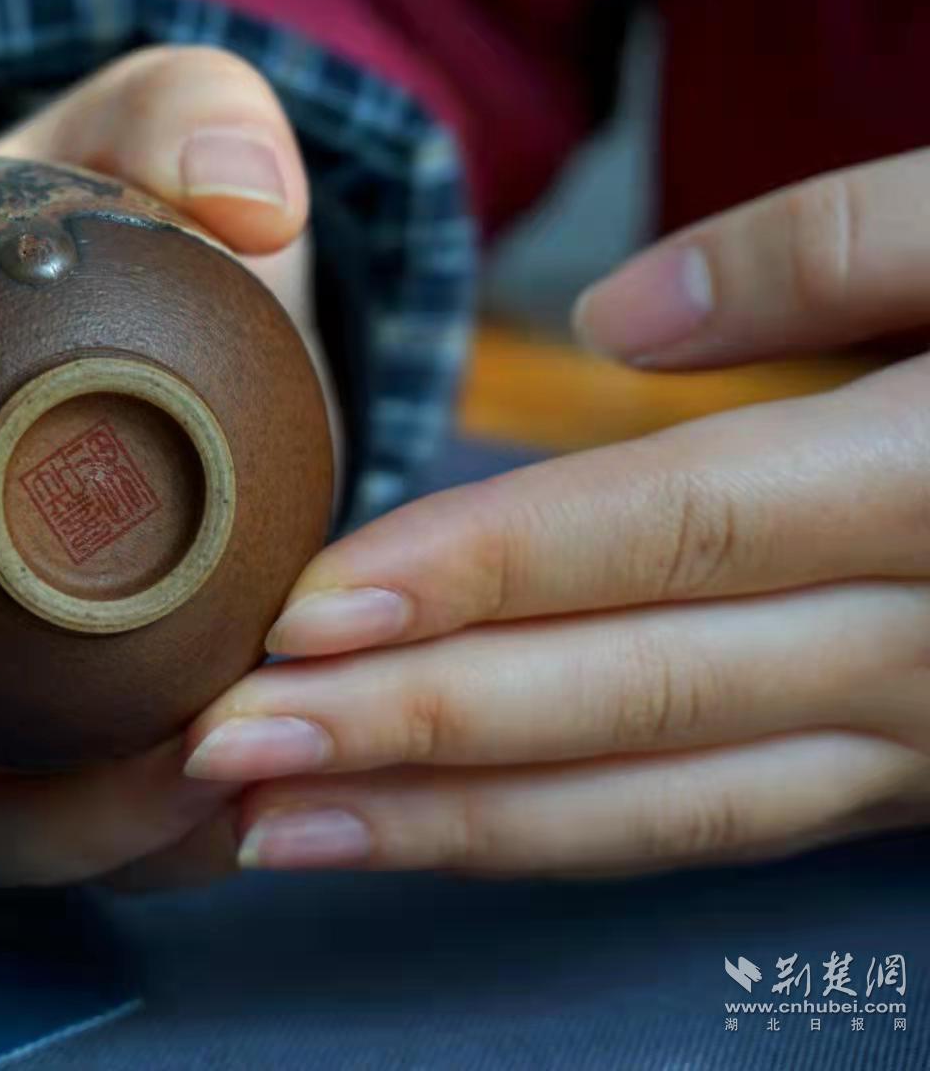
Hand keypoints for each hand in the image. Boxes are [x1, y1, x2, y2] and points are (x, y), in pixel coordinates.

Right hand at [0, 46, 318, 887]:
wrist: (191, 348)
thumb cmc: (108, 240)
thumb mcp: (139, 143)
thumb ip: (179, 121)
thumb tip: (243, 202)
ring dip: (13, 835)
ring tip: (163, 798)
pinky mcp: (13, 736)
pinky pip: (34, 823)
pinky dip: (117, 839)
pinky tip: (221, 810)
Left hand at [183, 148, 929, 876]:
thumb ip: (833, 250)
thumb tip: (622, 325)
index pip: (661, 532)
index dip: (476, 574)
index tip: (302, 610)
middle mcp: (921, 642)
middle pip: (624, 692)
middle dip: (410, 728)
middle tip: (226, 749)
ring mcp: (910, 739)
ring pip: (652, 800)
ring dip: (452, 821)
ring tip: (280, 824)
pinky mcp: (895, 783)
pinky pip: (703, 826)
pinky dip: (552, 838)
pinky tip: (425, 828)